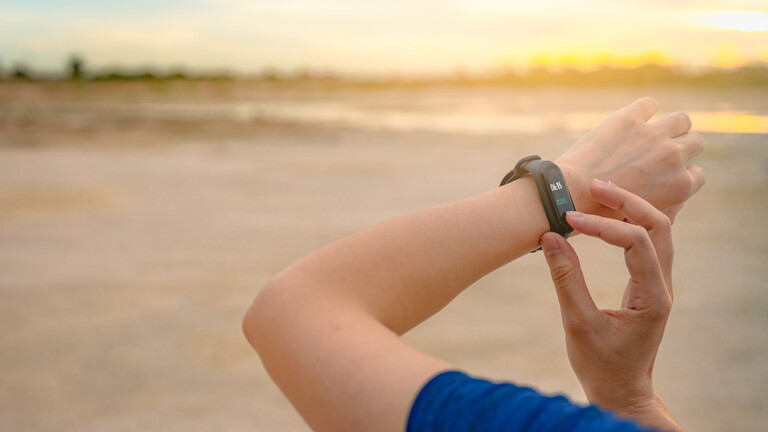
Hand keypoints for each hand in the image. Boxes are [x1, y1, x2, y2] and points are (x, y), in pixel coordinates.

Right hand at [540, 179, 682, 430]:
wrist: (621, 391)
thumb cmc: (600, 364)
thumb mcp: (577, 322)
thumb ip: (565, 278)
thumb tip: (550, 236)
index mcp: (653, 297)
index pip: (636, 242)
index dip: (602, 225)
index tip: (569, 219)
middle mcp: (663, 286)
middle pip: (659, 225)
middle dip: (628, 201)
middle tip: (594, 185)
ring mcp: (660, 284)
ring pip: (659, 230)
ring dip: (632, 208)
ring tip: (600, 192)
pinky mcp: (649, 285)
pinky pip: (650, 242)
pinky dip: (632, 222)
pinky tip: (611, 212)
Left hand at [556, 97, 704, 218]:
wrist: (571, 195)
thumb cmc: (600, 214)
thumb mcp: (643, 218)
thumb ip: (665, 206)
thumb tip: (677, 198)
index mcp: (681, 186)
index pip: (697, 174)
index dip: (680, 173)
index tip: (665, 175)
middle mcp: (674, 157)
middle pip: (695, 143)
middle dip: (681, 147)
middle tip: (658, 152)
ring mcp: (654, 135)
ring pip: (681, 120)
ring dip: (670, 125)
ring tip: (649, 133)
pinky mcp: (630, 118)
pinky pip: (648, 104)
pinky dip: (643, 110)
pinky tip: (629, 121)